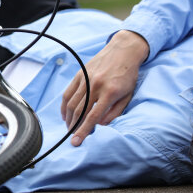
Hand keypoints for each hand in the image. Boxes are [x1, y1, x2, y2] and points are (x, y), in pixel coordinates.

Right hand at [61, 30, 148, 145]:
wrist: (123, 50)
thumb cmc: (128, 75)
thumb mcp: (127, 95)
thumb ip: (114, 112)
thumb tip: (99, 124)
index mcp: (110, 92)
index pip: (92, 117)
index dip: (83, 131)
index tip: (76, 142)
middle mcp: (95, 86)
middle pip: (79, 112)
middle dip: (74, 127)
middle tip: (73, 137)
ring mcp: (85, 80)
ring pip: (71, 104)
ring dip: (69, 119)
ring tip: (70, 128)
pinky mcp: (79, 75)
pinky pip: (67, 94)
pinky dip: (64, 106)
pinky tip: (65, 115)